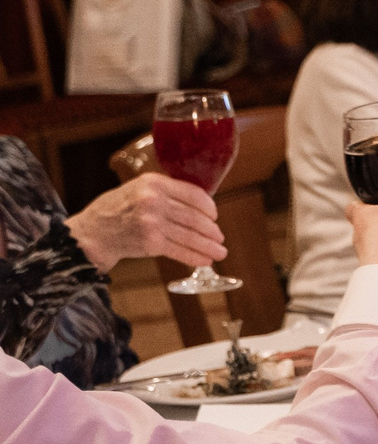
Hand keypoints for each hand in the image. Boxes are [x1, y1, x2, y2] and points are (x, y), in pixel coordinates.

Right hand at [66, 174, 224, 271]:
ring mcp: (152, 223)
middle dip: (211, 230)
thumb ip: (165, 192)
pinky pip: (179, 250)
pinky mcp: (150, 243)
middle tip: (219, 237)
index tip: (214, 215)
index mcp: (153, 183)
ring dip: (209, 246)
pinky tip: (205, 260)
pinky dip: (195, 257)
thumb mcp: (137, 189)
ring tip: (221, 252)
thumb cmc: (117, 210)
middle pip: (194, 217)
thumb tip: (201, 203)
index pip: (193, 193)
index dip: (209, 207)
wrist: (92, 233)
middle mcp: (153, 201)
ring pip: (190, 235)